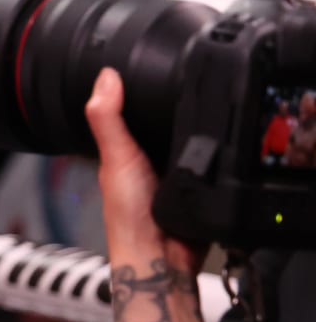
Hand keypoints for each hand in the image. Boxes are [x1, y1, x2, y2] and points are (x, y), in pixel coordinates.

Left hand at [84, 69, 201, 267]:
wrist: (164, 258)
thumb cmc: (130, 217)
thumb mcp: (117, 158)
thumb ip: (108, 120)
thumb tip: (105, 77)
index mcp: (121, 151)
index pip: (125, 111)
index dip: (131, 89)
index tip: (143, 63)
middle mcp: (145, 161)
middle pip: (159, 123)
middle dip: (168, 108)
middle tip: (181, 84)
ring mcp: (172, 173)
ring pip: (184, 140)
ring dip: (192, 131)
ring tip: (200, 110)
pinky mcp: (197, 185)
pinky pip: (207, 160)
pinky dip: (212, 152)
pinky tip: (217, 143)